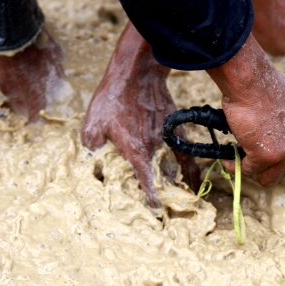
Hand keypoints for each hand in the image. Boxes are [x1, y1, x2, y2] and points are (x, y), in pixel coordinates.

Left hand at [82, 23, 200, 205]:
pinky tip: (192, 178)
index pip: (145, 180)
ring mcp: (166, 137)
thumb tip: (92, 165)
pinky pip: (186, 152)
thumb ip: (92, 147)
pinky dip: (191, 167)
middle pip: (164, 178)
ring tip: (183, 200)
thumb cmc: (112, 97)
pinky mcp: (174, 128)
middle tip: (169, 212)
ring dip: (179, 184)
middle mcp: (153, 147)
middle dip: (167, 196)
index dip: (151, 197)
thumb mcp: (93, 122)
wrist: (137, 73)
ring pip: (177, 167)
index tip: (156, 211)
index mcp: (134, 149)